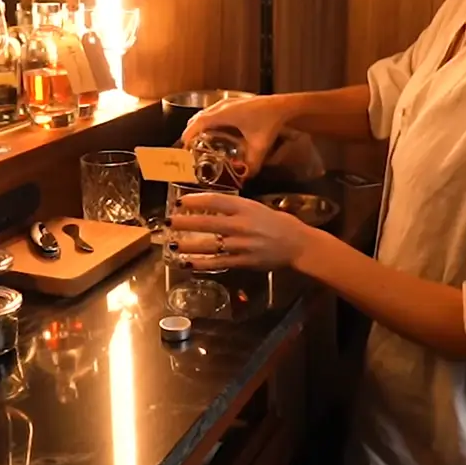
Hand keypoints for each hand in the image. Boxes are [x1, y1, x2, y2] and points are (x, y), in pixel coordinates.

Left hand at [166, 193, 317, 271]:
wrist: (297, 244)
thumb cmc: (277, 223)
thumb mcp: (258, 208)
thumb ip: (236, 208)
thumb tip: (211, 207)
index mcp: (246, 208)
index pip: (215, 201)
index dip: (195, 201)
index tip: (180, 202)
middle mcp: (242, 225)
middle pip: (208, 223)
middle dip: (185, 223)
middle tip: (168, 222)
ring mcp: (242, 245)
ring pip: (209, 245)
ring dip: (188, 246)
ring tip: (172, 246)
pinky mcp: (243, 261)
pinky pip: (218, 263)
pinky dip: (201, 263)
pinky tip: (187, 263)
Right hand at [180, 96, 288, 173]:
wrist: (284, 105)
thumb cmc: (270, 122)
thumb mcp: (260, 146)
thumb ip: (251, 164)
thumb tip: (244, 179)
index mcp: (223, 114)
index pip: (197, 123)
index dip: (188, 135)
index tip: (183, 147)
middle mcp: (222, 106)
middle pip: (198, 118)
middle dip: (191, 131)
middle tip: (189, 147)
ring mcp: (228, 102)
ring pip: (205, 113)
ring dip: (199, 125)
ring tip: (199, 140)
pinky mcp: (234, 102)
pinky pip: (214, 111)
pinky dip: (209, 120)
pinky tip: (216, 131)